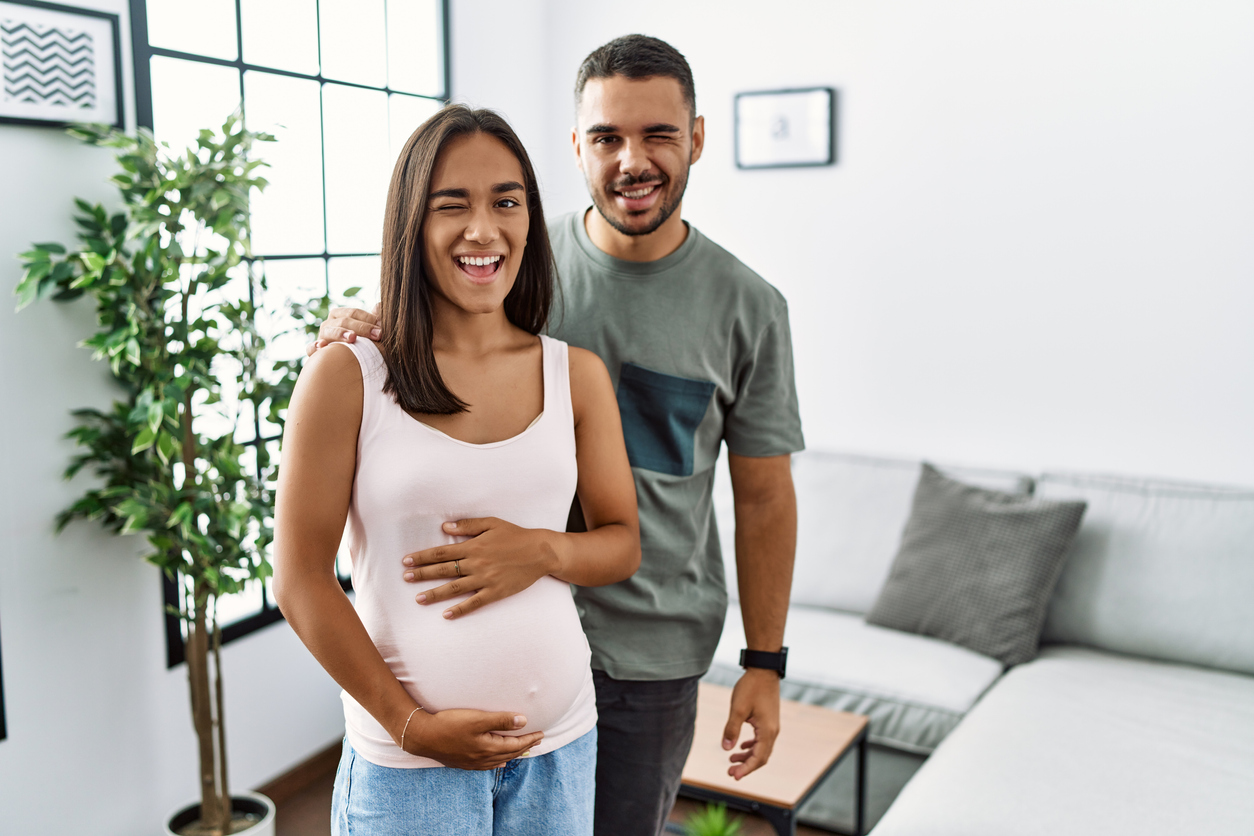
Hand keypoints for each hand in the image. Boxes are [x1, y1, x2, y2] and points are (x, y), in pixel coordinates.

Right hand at [305, 304, 380, 356]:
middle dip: (362, 327)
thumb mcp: (369, 331)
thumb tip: (380, 306)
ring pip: (329, 331)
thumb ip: (374, 319)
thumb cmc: (361, 345)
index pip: (354, 313)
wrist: (346, 364)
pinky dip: (315, 347)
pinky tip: (322, 347)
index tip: (383, 328)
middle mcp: (329, 323)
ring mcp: (321, 336)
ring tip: (353, 338)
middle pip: (344, 321)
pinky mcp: (315, 351)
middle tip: (378, 335)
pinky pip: (311, 348)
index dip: (369, 319)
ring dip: (341, 333)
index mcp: (340, 315)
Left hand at [402, 518, 557, 618]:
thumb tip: (445, 527)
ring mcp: (485, 579)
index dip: (423, 556)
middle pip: (444, 570)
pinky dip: (460, 609)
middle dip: (423, 574)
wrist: (540, 552)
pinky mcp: (496, 592)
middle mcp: (476, 563)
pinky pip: (475, 603)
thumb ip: (468, 525)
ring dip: (435, 593)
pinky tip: (447, 615)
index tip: (407, 560)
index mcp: (473, 546)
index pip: (442, 552)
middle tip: (405, 578)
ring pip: (454, 588)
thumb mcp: (492, 523)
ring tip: (418, 599)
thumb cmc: (516, 535)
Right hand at [403, 708, 543, 769]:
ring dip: (513, 754)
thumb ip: (501, 720)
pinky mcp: (462, 762)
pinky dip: (498, 760)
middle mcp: (482, 758)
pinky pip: (487, 764)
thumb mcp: (477, 719)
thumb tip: (523, 721)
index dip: (529, 739)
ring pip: (499, 760)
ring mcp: (472, 762)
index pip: (515, 745)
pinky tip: (497, 759)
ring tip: (522, 750)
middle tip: (537, 740)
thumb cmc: (449, 724)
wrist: (422, 735)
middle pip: (509, 753)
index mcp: (488, 748)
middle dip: (525, 747)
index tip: (541, 733)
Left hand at [721, 668, 780, 779]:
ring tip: (731, 759)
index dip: (746, 769)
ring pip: (761, 748)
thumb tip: (726, 748)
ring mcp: (772, 726)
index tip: (733, 776)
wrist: (763, 670)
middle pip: (761, 756)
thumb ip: (732, 729)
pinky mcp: (768, 720)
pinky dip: (751, 746)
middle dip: (746, 766)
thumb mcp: (738, 709)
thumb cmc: (751, 687)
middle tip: (730, 772)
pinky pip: (761, 739)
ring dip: (747, 756)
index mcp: (767, 731)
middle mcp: (773, 731)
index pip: (758, 758)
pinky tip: (741, 746)